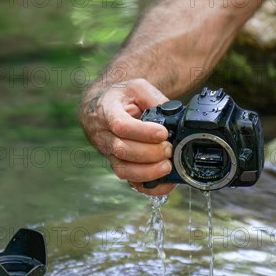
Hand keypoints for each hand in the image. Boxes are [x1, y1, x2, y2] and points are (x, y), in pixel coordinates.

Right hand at [79, 78, 175, 195]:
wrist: (100, 108)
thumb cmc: (119, 98)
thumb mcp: (136, 88)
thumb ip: (154, 99)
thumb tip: (175, 116)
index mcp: (107, 112)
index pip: (121, 125)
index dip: (142, 132)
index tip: (162, 133)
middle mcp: (104, 136)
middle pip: (122, 150)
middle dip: (149, 153)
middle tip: (168, 148)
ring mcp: (110, 154)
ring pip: (124, 170)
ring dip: (148, 172)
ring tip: (167, 166)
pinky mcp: (119, 165)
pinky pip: (131, 182)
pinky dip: (149, 187)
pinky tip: (166, 184)